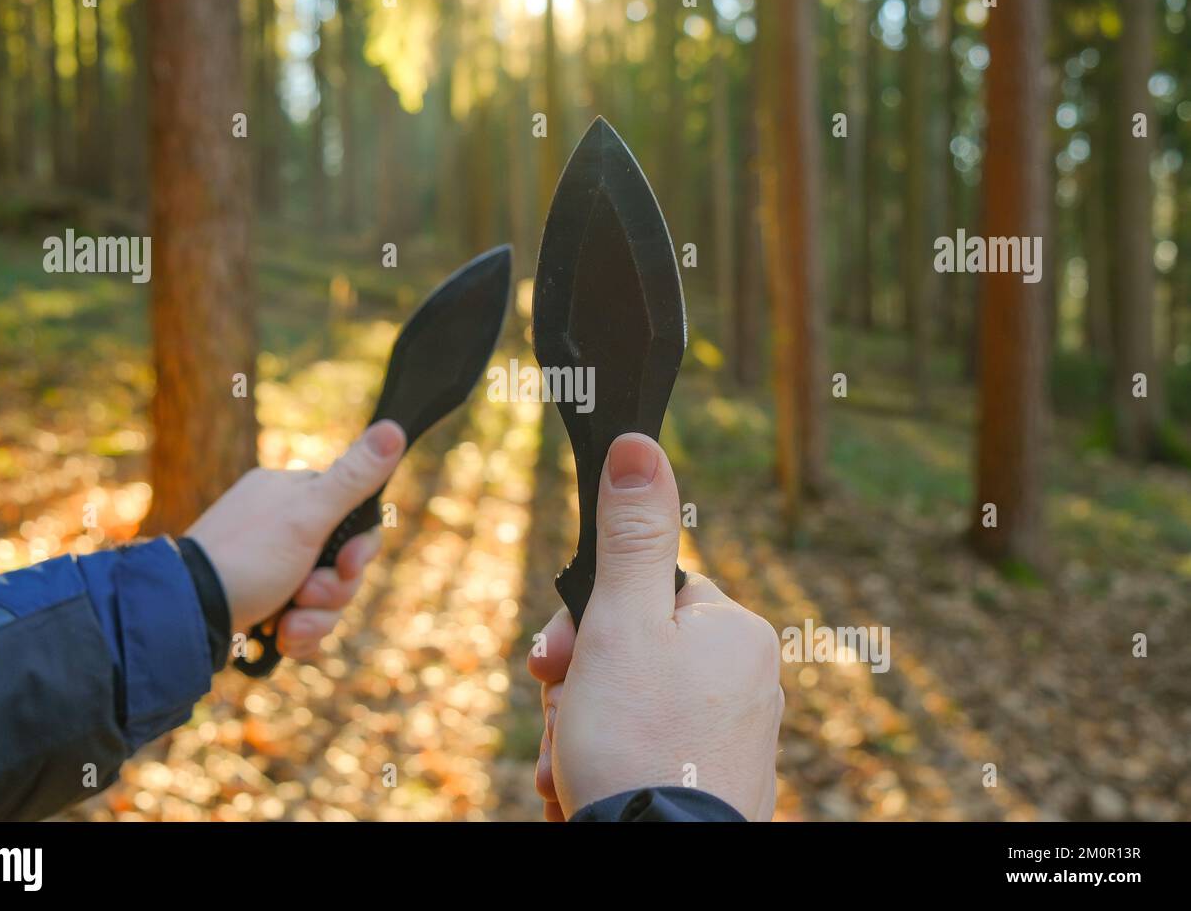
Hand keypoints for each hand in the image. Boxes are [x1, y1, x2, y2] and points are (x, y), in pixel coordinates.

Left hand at [185, 420, 404, 661]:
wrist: (186, 616)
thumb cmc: (246, 560)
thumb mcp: (307, 515)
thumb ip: (354, 477)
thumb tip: (394, 426)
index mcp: (289, 494)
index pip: (353, 517)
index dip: (360, 549)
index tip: (349, 563)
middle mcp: (280, 526)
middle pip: (342, 563)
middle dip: (333, 590)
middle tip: (307, 594)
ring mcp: (271, 566)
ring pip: (325, 597)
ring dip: (316, 618)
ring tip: (288, 626)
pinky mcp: (263, 603)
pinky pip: (303, 620)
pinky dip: (298, 633)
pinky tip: (282, 639)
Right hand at [527, 433, 783, 820]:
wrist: (661, 858)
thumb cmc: (638, 741)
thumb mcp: (621, 623)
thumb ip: (630, 534)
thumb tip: (639, 443)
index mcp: (733, 633)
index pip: (646, 592)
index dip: (589, 623)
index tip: (556, 659)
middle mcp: (746, 682)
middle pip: (634, 653)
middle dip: (581, 687)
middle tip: (563, 716)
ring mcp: (733, 739)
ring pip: (631, 707)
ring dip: (583, 732)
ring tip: (572, 767)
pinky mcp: (715, 784)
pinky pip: (647, 753)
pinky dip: (608, 767)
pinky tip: (587, 789)